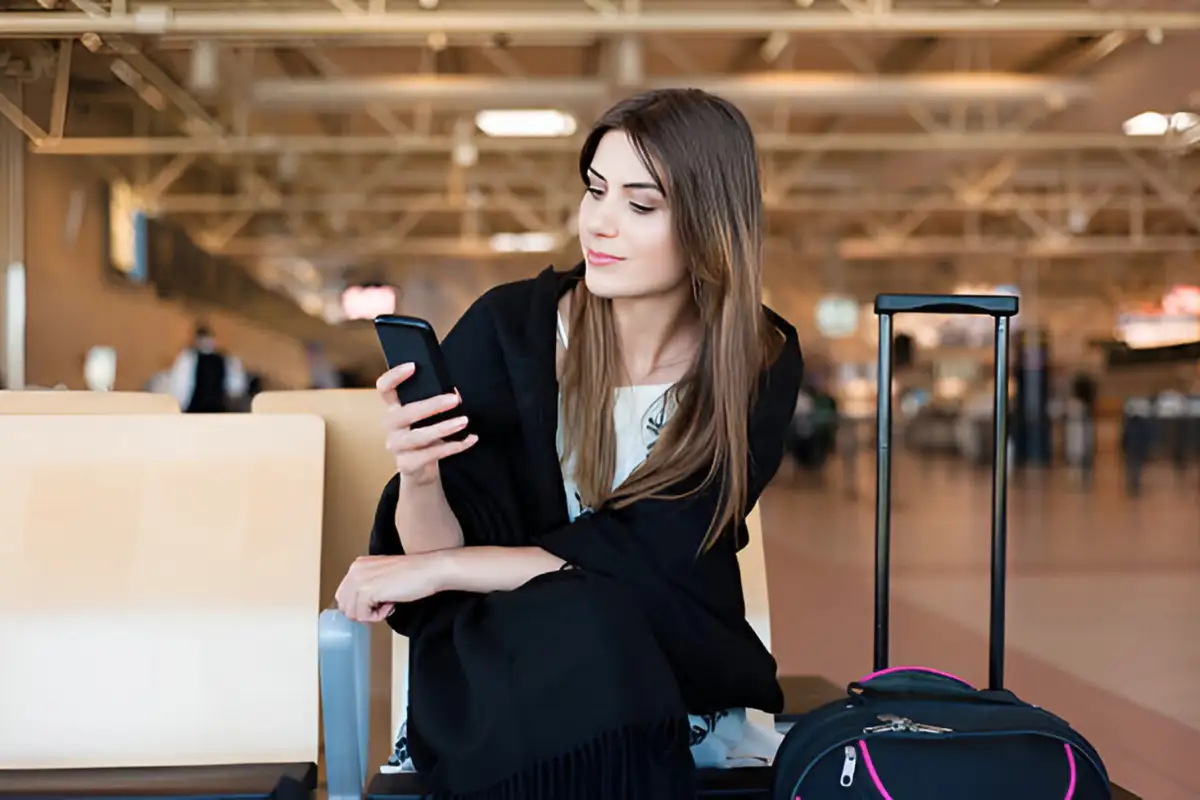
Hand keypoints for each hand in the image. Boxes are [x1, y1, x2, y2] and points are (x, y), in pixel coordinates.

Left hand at [334, 554, 444, 622]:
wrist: (428, 569)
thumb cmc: (413, 573)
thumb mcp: (382, 576)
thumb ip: (367, 586)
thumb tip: (357, 607)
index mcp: (357, 565)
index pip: (344, 595)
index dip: (360, 605)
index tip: (377, 602)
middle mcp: (355, 570)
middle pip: (344, 606)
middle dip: (362, 611)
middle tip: (382, 605)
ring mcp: (359, 580)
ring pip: (352, 613)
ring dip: (371, 614)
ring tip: (388, 603)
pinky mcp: (367, 591)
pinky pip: (363, 616)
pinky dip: (378, 616)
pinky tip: (391, 603)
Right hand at [377, 363, 478, 485]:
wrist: (419, 469)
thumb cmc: (424, 434)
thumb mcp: (425, 417)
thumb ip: (434, 403)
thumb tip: (455, 394)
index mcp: (393, 408)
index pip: (384, 388)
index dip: (394, 376)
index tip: (413, 366)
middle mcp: (390, 426)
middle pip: (406, 413)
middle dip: (432, 405)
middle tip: (455, 400)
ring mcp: (396, 446)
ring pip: (419, 437)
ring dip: (444, 428)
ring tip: (464, 421)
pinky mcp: (407, 464)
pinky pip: (432, 455)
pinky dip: (454, 446)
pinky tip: (470, 439)